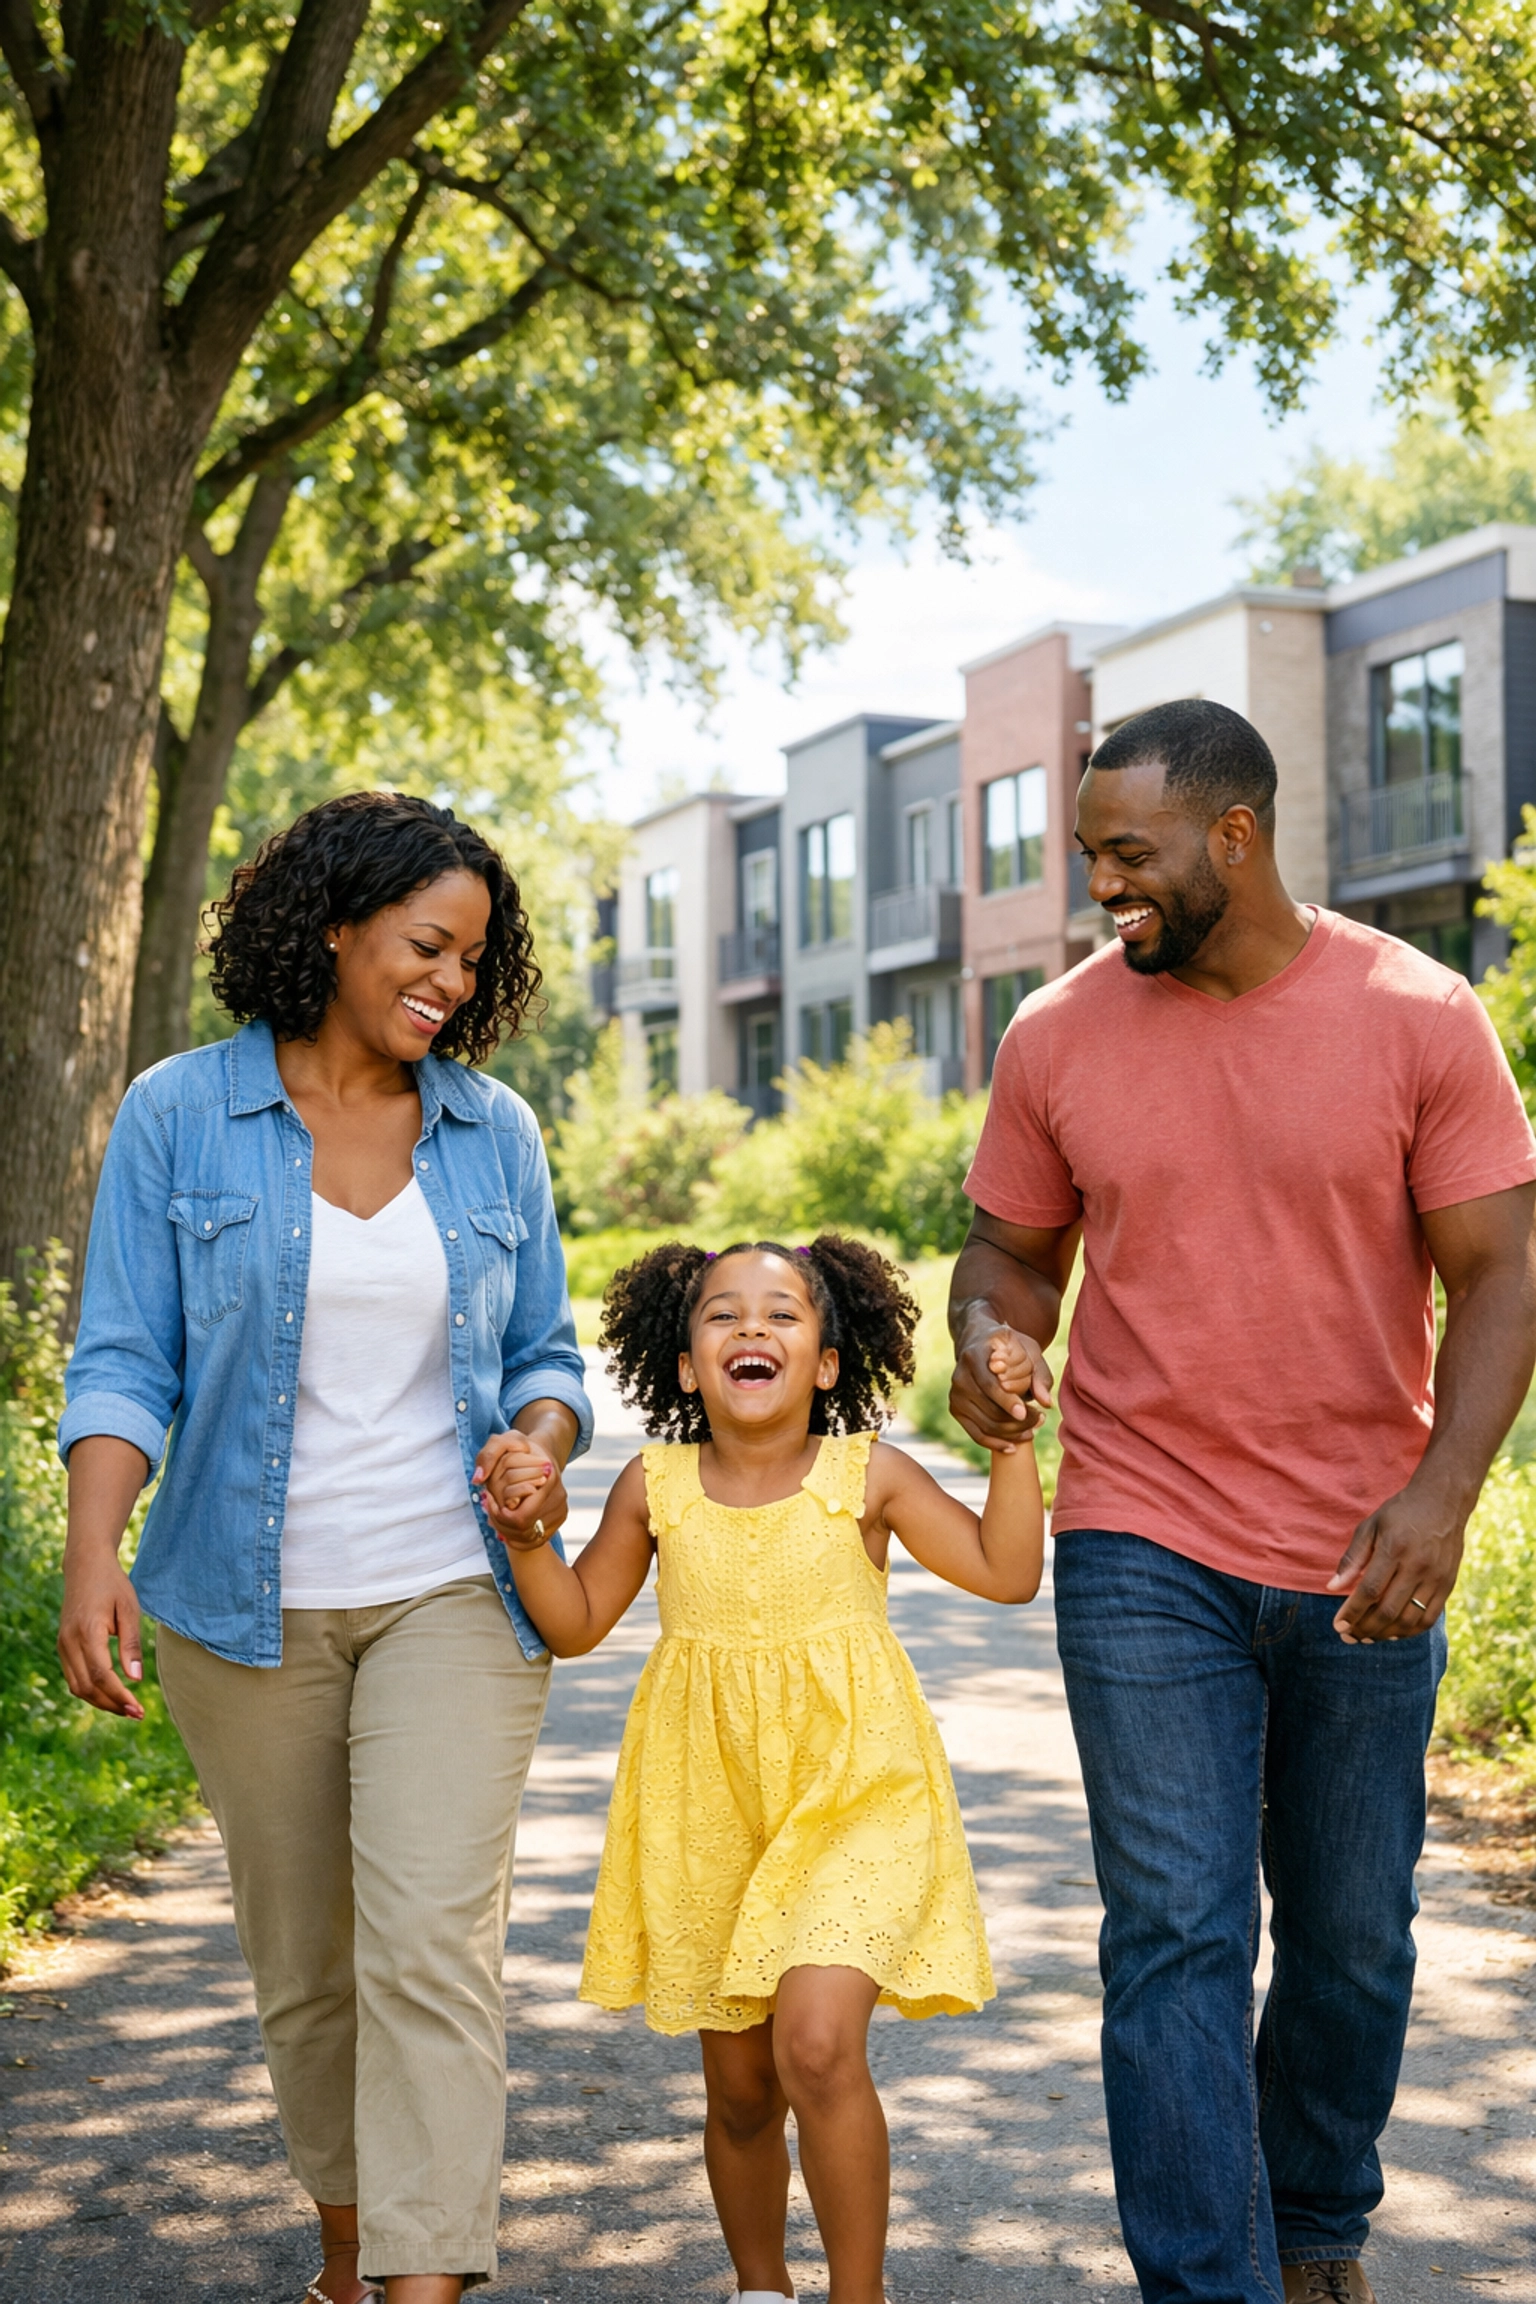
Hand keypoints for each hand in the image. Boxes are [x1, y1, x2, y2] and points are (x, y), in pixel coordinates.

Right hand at [58, 1555, 144, 1719]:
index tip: (139, 1708)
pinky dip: (91, 1691)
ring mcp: (63, 1645)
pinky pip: (74, 1677)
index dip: (119, 1696)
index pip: (101, 1675)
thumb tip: (136, 1680)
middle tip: (138, 1714)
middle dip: (112, 1704)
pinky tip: (111, 1694)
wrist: (85, 1566)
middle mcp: (69, 1642)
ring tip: (127, 1709)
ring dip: (101, 1701)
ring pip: (77, 1687)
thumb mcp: (129, 1609)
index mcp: (87, 1632)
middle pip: (87, 1687)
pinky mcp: (63, 1646)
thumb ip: (131, 1645)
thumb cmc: (113, 1585)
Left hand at [474, 1427, 567, 1551]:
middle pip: (524, 1530)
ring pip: (529, 1538)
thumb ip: (487, 1456)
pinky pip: (535, 1540)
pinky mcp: (559, 1519)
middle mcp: (559, 1497)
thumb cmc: (517, 1449)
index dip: (499, 1515)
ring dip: (506, 1530)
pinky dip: (516, 1536)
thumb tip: (478, 1479)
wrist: (539, 1455)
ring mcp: (561, 1510)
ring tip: (495, 1512)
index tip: (487, 1499)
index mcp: (549, 1479)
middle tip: (488, 1507)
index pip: (520, 1518)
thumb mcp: (500, 1442)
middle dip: (500, 1523)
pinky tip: (505, 1521)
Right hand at [949, 1311, 1053, 1451]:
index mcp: (974, 1355)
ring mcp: (955, 1394)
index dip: (1007, 1401)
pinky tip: (1013, 1447)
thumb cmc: (1009, 1348)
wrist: (980, 1344)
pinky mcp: (956, 1409)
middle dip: (1017, 1420)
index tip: (1026, 1412)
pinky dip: (996, 1443)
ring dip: (1012, 1433)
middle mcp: (959, 1375)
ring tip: (1033, 1429)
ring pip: (985, 1425)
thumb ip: (1040, 1374)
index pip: (989, 1384)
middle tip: (1040, 1419)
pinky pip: (976, 1434)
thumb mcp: (1028, 1350)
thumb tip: (1046, 1403)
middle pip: (988, 1408)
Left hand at [1327, 1482, 1465, 1643]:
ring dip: (1385, 1634)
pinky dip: (1409, 1631)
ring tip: (1366, 1637)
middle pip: (1389, 1610)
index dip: (1352, 1612)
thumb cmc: (1400, 1513)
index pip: (1370, 1590)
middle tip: (1347, 1636)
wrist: (1443, 1501)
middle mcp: (1417, 1566)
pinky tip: (1393, 1633)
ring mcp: (1436, 1578)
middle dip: (1364, 1628)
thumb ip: (1352, 1558)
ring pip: (1409, 1619)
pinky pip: (1429, 1618)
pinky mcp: (1448, 1585)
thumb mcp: (1370, 1526)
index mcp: (1394, 1549)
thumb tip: (1332, 1587)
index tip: (1337, 1625)